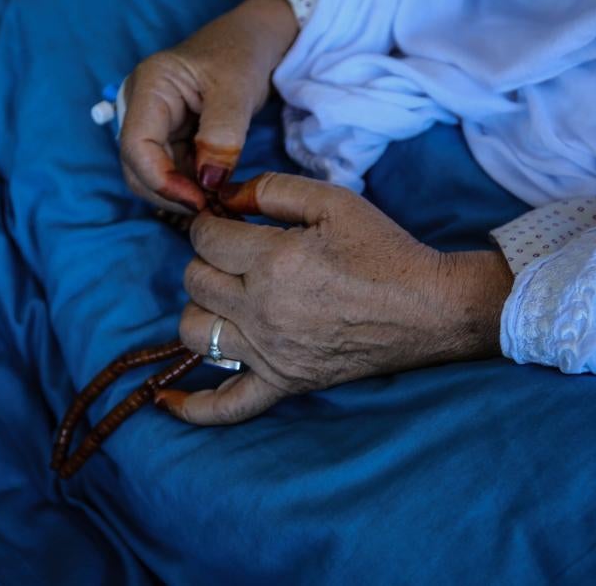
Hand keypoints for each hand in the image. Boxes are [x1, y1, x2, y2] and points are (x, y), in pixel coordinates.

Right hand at [118, 0, 298, 213]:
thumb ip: (222, 135)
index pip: (136, 145)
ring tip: (218, 204)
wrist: (254, 42)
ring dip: (182, 196)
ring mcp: (155, 126)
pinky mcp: (171, 140)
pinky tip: (216, 195)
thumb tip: (208, 183)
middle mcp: (142, 108)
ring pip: (153, 177)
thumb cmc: (242, 53)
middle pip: (137, 168)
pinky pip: (173, 174)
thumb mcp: (237, 89)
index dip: (161, 181)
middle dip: (170, 194)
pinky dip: (191, 190)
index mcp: (149, 87)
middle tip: (212, 209)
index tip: (199, 200)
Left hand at [158, 173, 514, 424]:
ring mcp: (271, 353)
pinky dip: (193, 405)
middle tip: (236, 256)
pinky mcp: (284, 383)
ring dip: (200, 310)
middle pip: (193, 281)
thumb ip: (272, 190)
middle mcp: (263, 311)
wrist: (429, 308)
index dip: (210, 224)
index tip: (228, 223)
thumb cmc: (383, 250)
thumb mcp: (333, 200)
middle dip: (206, 260)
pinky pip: (227, 406)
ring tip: (226, 300)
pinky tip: (166, 399)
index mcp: (273, 262)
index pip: (204, 238)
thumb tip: (224, 198)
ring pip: (193, 333)